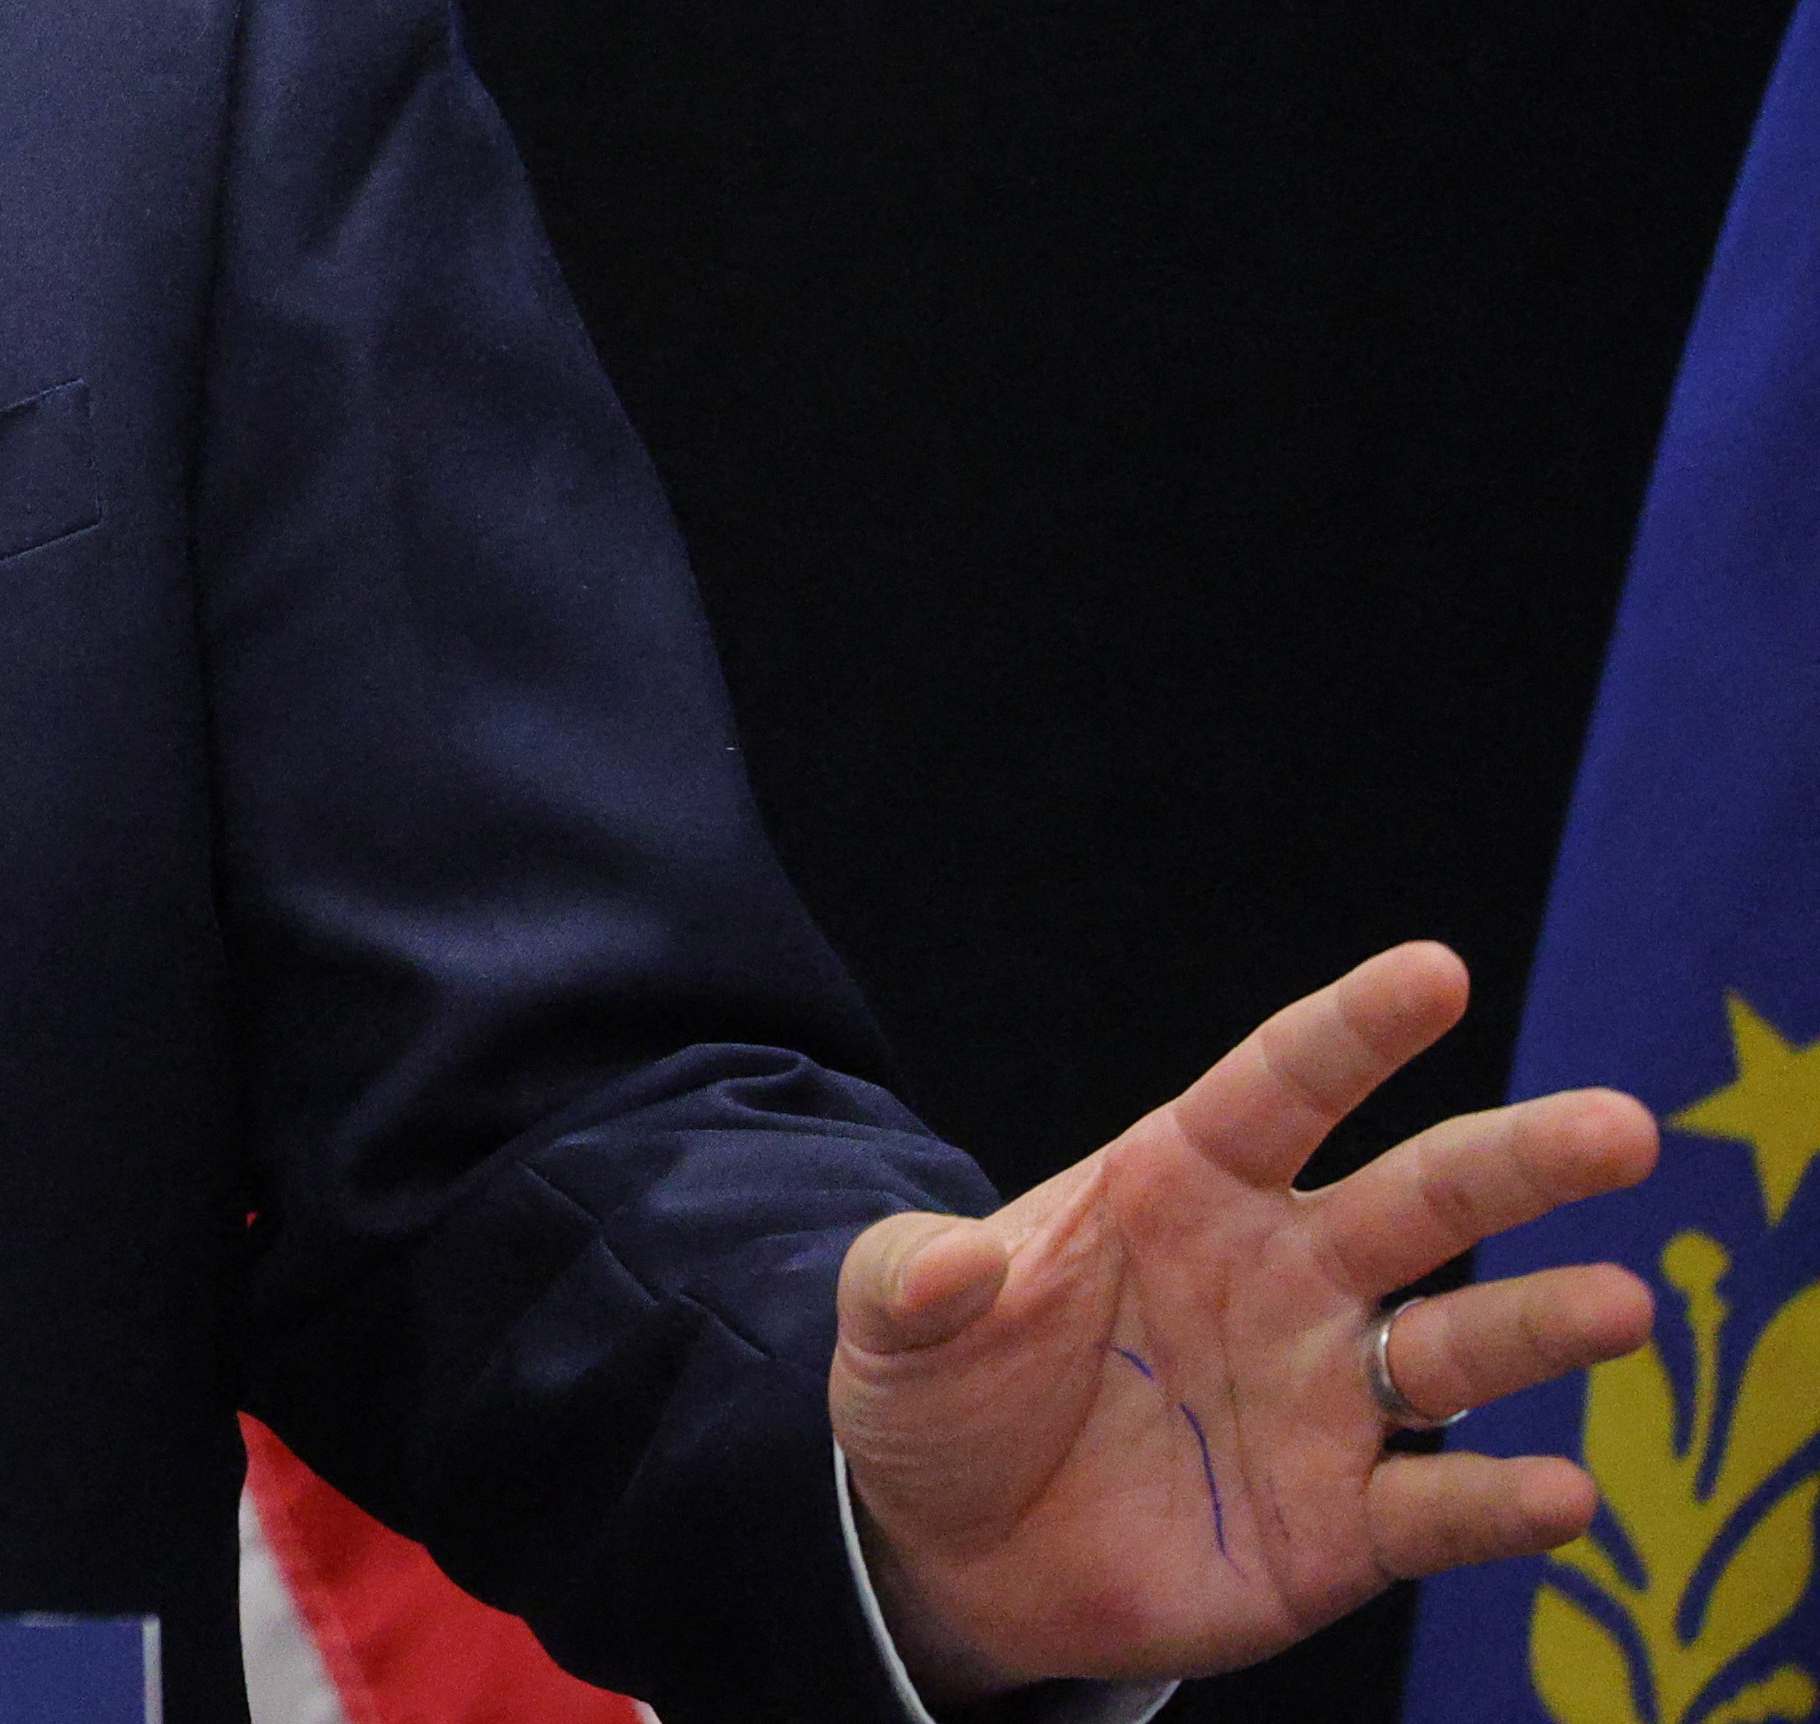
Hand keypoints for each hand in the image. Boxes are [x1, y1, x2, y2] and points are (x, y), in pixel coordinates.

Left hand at [835, 942, 1660, 1698]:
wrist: (953, 1545)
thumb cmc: (943, 1391)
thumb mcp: (894, 1320)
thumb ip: (912, 1280)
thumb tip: (947, 1265)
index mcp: (1185, 1182)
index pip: (1284, 1086)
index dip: (1355, 1029)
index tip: (1436, 972)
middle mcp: (1286, 1271)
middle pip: (1421, 1198)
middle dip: (1520, 1160)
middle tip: (1621, 1129)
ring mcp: (1327, 1396)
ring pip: (1462, 1346)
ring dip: (1544, 1325)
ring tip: (1621, 1304)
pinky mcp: (1345, 1523)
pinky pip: (1442, 1507)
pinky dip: (1503, 1505)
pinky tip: (1562, 1496)